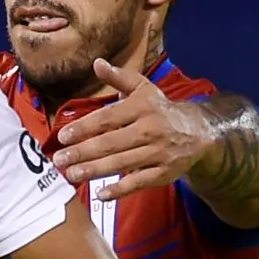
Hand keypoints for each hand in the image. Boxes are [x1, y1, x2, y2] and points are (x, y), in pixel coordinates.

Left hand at [48, 58, 207, 200]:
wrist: (198, 132)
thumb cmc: (161, 110)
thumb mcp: (144, 89)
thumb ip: (119, 78)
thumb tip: (97, 63)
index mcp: (142, 107)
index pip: (107, 118)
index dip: (84, 128)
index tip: (63, 136)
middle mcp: (150, 129)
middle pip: (110, 143)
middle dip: (82, 152)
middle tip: (59, 160)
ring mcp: (157, 153)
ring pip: (121, 164)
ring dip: (94, 171)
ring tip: (72, 175)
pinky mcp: (163, 173)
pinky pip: (138, 183)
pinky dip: (119, 190)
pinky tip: (100, 195)